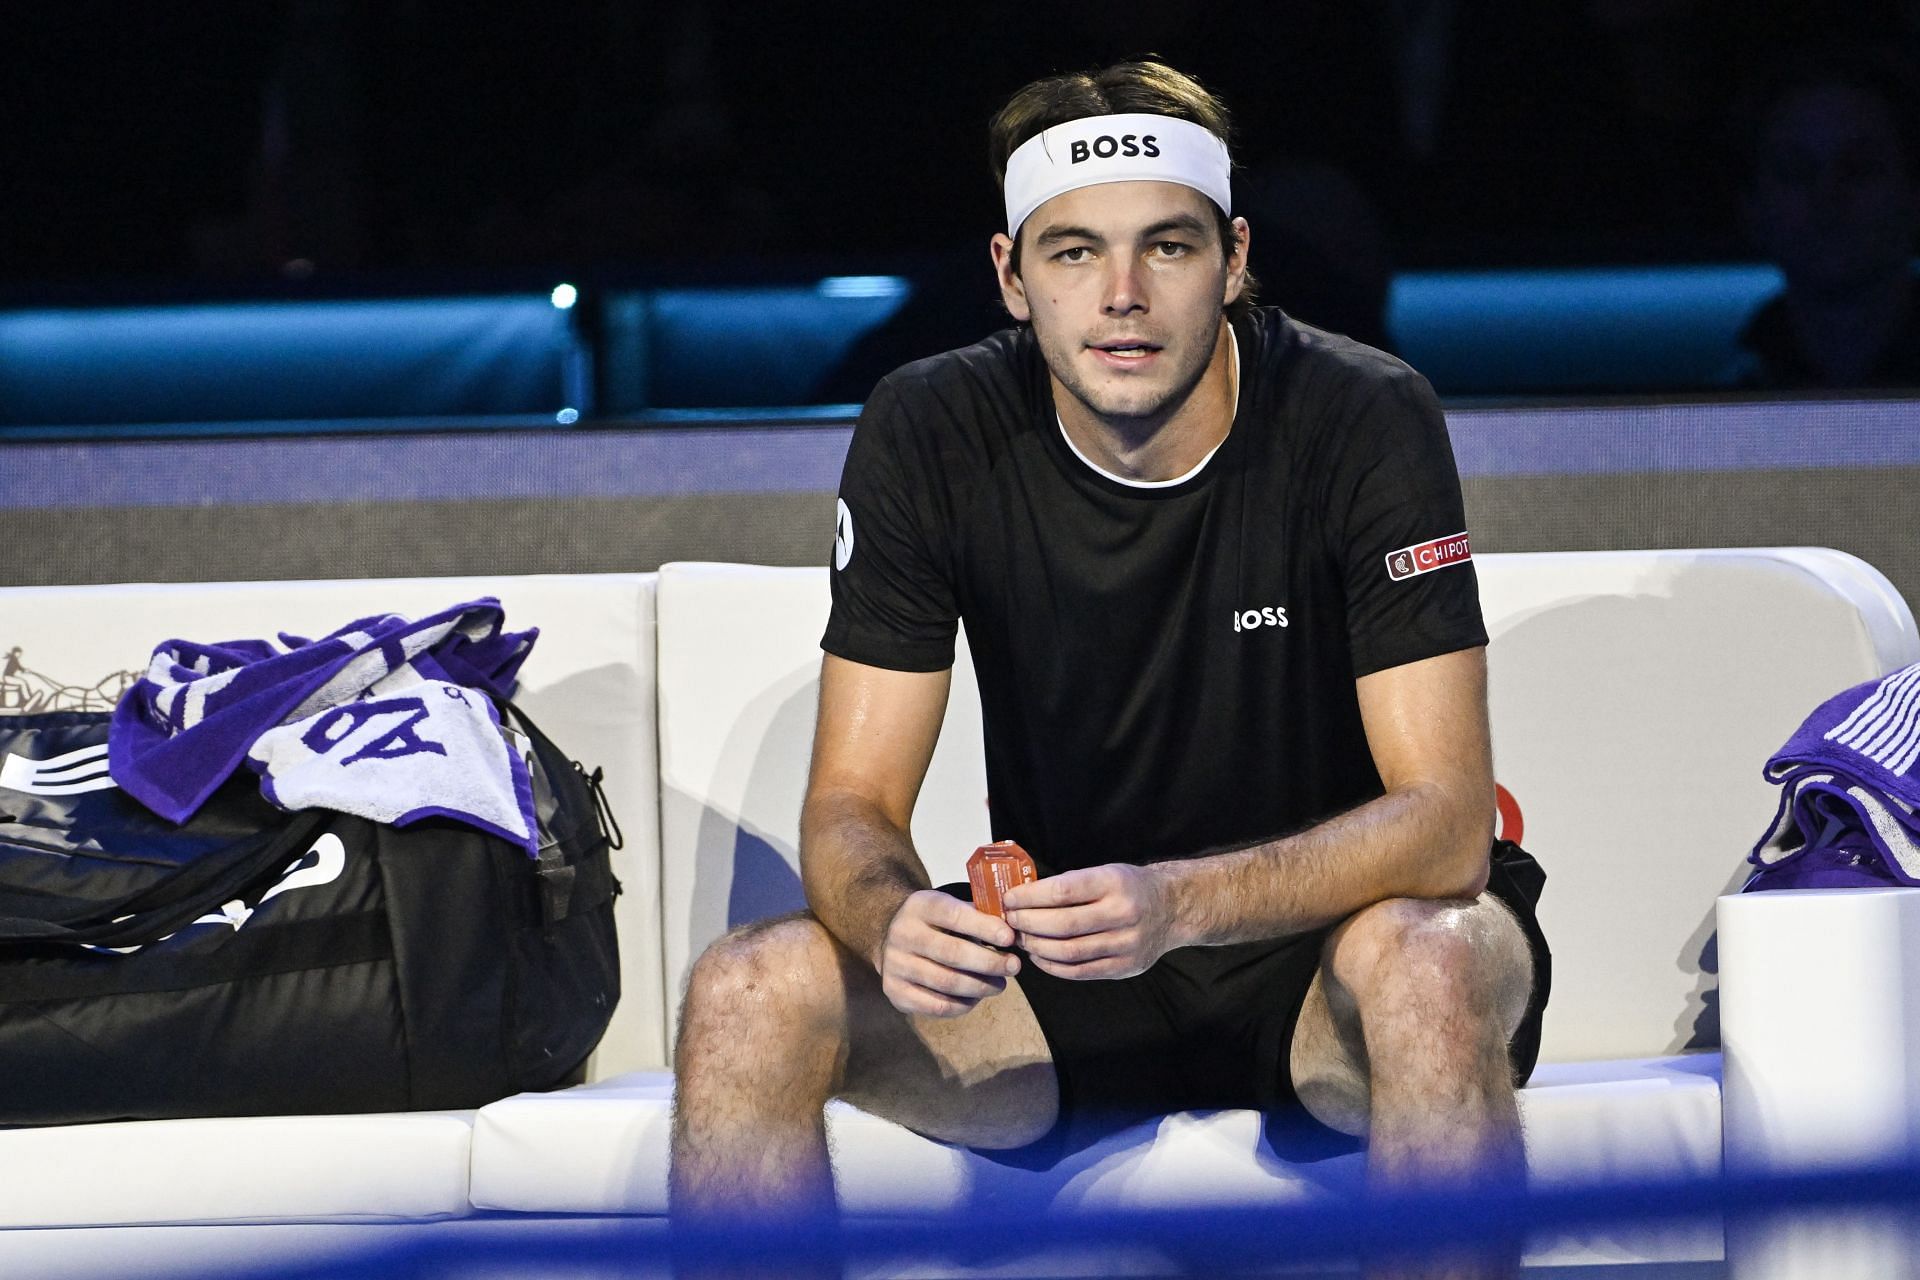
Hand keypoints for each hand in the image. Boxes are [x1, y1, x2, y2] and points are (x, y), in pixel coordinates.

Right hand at [876, 889, 1019, 1017]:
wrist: (889, 936)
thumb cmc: (934, 923)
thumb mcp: (949, 907)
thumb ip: (977, 916)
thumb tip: (1013, 931)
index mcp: (920, 906)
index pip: (954, 916)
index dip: (984, 928)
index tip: (1009, 938)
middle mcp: (903, 934)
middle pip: (952, 953)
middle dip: (989, 962)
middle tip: (1014, 967)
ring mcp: (895, 965)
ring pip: (947, 983)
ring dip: (980, 987)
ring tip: (999, 985)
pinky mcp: (896, 992)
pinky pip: (937, 1005)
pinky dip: (963, 1005)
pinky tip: (976, 998)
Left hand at [1003, 863, 1177, 980]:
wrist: (1172, 908)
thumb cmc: (1128, 887)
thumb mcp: (1105, 872)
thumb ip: (1070, 885)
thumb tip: (1023, 898)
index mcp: (1113, 883)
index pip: (1062, 891)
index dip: (1029, 897)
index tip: (1009, 899)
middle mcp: (1122, 913)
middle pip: (1062, 924)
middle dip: (1028, 923)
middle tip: (1010, 921)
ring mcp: (1125, 944)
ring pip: (1068, 952)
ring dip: (1037, 947)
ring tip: (1021, 939)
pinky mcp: (1124, 967)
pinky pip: (1080, 972)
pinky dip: (1053, 967)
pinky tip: (1040, 957)